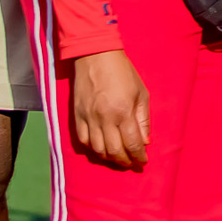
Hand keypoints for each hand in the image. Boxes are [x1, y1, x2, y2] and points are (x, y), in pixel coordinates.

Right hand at [69, 52, 150, 169]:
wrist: (95, 56)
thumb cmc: (123, 73)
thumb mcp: (141, 93)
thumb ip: (143, 119)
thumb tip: (145, 142)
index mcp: (123, 112)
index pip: (132, 144)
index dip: (138, 156)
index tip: (143, 162)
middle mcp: (104, 118)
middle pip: (114, 151)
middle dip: (125, 162)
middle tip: (132, 164)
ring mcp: (89, 118)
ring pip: (97, 149)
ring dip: (109, 158)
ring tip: (118, 158)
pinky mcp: (77, 116)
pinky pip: (83, 140)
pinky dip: (93, 149)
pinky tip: (101, 149)